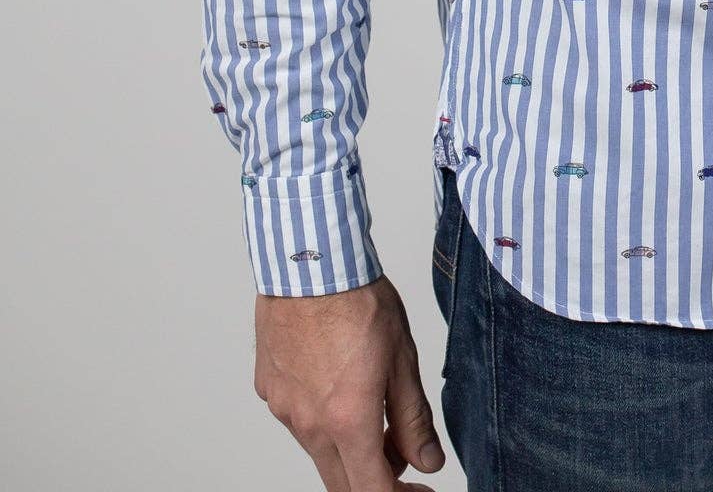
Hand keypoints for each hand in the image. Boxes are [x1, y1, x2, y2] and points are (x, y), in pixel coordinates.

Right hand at [254, 272, 445, 486]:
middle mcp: (309, 425)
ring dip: (348, 447)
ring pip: (319, 451)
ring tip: (373, 406)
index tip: (419, 490)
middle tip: (401, 455)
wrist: (309, 260)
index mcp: (347, 422)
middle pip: (342, 483)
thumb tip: (428, 462)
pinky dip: (321, 418)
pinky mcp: (268, 390)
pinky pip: (297, 420)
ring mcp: (284, 409)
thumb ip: (413, 419)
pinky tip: (337, 381)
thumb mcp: (402, 359)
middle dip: (374, 479)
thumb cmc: (357, 300)